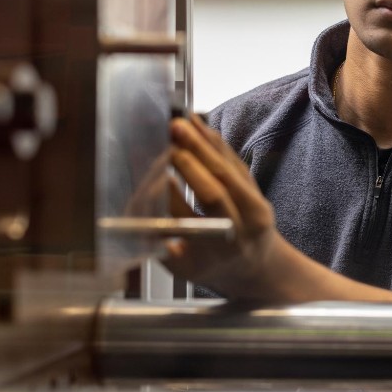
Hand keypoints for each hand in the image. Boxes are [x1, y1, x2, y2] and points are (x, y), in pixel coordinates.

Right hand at [163, 114, 284, 300]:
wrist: (256, 268)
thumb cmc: (209, 268)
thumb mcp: (181, 267)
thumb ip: (158, 242)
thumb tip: (131, 207)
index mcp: (213, 253)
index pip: (184, 219)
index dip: (164, 195)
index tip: (148, 173)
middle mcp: (239, 232)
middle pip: (213, 191)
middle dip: (189, 161)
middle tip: (168, 136)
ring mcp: (255, 211)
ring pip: (227, 172)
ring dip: (202, 144)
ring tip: (180, 123)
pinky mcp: (259, 193)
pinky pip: (235, 164)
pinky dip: (216, 143)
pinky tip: (199, 125)